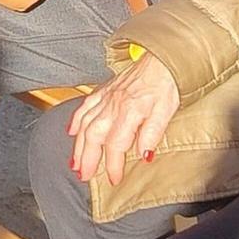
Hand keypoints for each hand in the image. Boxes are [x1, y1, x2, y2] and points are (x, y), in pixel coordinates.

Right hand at [67, 52, 181, 187]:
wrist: (161, 60)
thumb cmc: (166, 85)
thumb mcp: (166, 112)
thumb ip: (152, 133)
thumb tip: (143, 155)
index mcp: (129, 111)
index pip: (116, 144)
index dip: (113, 164)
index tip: (113, 179)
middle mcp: (113, 105)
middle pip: (93, 135)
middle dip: (87, 158)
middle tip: (84, 176)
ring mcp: (106, 97)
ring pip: (85, 123)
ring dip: (78, 144)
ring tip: (75, 162)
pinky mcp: (104, 90)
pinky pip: (84, 106)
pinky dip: (76, 120)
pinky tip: (72, 131)